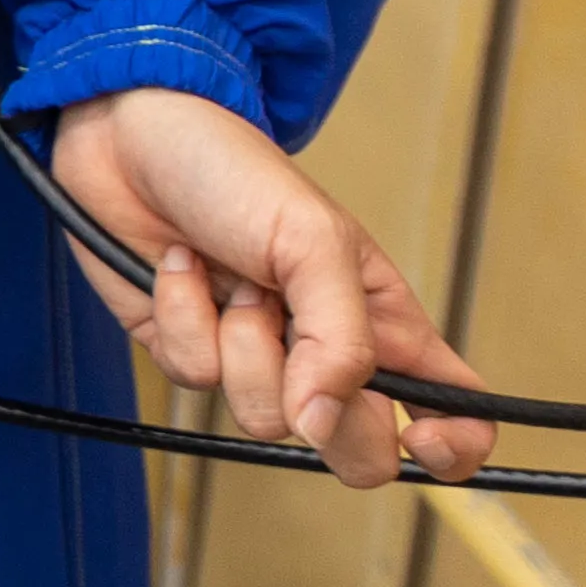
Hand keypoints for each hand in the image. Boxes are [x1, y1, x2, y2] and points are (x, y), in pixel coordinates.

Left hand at [51, 86, 491, 489]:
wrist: (130, 136)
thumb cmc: (237, 171)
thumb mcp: (314, 240)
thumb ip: (340, 340)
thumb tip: (325, 422)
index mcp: (385, 323)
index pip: (454, 409)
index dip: (454, 446)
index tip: (420, 439)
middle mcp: (327, 352)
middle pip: (358, 450)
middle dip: (328, 418)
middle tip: (297, 343)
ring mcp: (256, 358)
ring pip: (264, 420)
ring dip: (242, 343)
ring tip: (235, 276)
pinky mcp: (190, 351)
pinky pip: (194, 378)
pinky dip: (182, 319)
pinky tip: (180, 267)